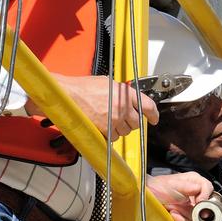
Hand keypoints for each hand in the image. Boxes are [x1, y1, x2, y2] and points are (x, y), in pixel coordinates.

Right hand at [39, 74, 158, 139]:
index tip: (154, 118)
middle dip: (131, 121)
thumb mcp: (108, 83)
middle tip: (121, 117)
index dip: (153, 114)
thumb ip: (122, 92)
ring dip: (119, 128)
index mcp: (126, 93)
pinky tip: (102, 125)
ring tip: (107, 119)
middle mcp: (123, 107)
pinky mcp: (105, 130)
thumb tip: (130, 98)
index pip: (148, 106)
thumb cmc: (83, 87)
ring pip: (125, 131)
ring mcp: (114, 120)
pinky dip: (109, 134)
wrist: (67, 95)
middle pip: (137, 122)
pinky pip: (114, 137)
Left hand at [148, 172, 214, 220]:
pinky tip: (173, 214)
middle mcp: (194, 192)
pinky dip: (181, 220)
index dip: (205, 195)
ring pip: (198, 214)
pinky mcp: (185, 214)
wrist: (147, 198)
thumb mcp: (170, 184)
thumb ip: (184, 186)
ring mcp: (190, 204)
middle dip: (195, 208)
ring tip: (174, 209)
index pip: (208, 187)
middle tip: (186, 208)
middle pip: (205, 203)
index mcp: (193, 180)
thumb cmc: (156, 187)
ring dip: (185, 214)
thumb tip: (198, 188)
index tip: (199, 202)